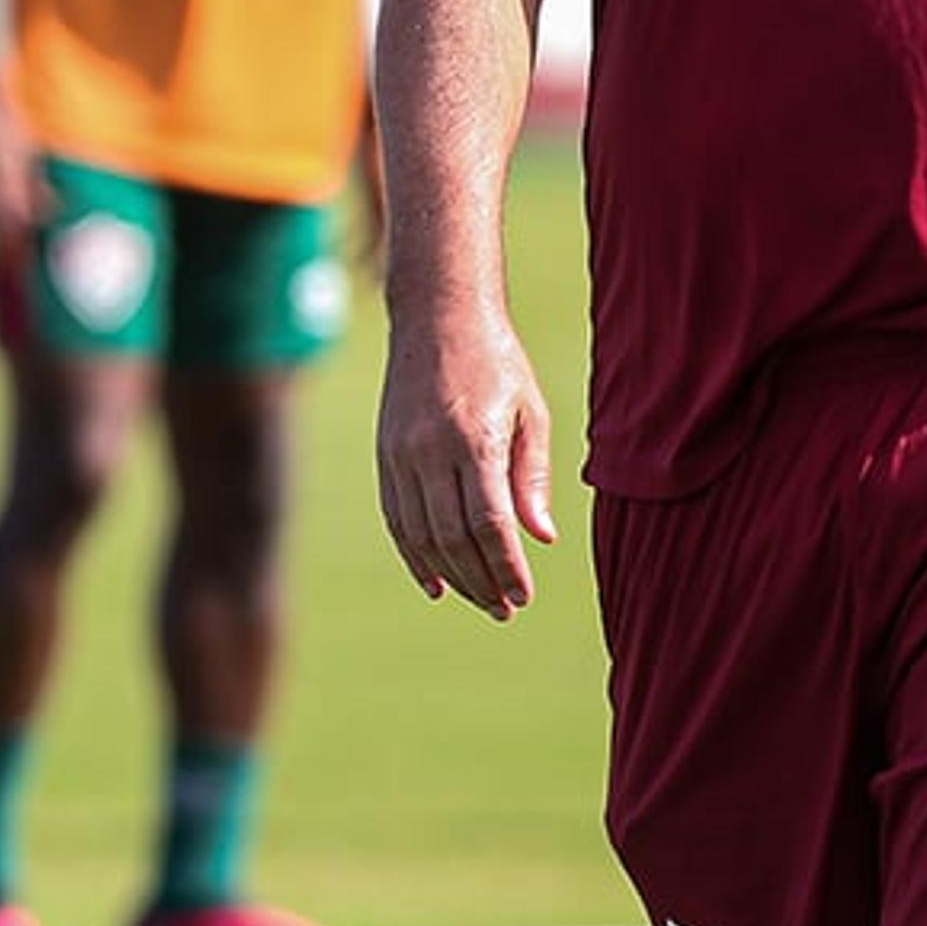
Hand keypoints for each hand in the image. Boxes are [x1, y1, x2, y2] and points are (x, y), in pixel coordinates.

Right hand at [375, 306, 557, 620]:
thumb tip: (541, 537)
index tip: (523, 596)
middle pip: (453, 538)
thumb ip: (532, 476)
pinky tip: (437, 582)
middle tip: (506, 609)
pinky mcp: (385, 456)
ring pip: (422, 535)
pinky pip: (396, 519)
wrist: (437, 316)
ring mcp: (400, 455)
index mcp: (474, 439)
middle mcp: (430, 450)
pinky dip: (415, 556)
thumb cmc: (497, 362)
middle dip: (482, 582)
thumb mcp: (529, 411)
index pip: (489, 523)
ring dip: (452, 576)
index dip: (506, 567)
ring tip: (482, 600)